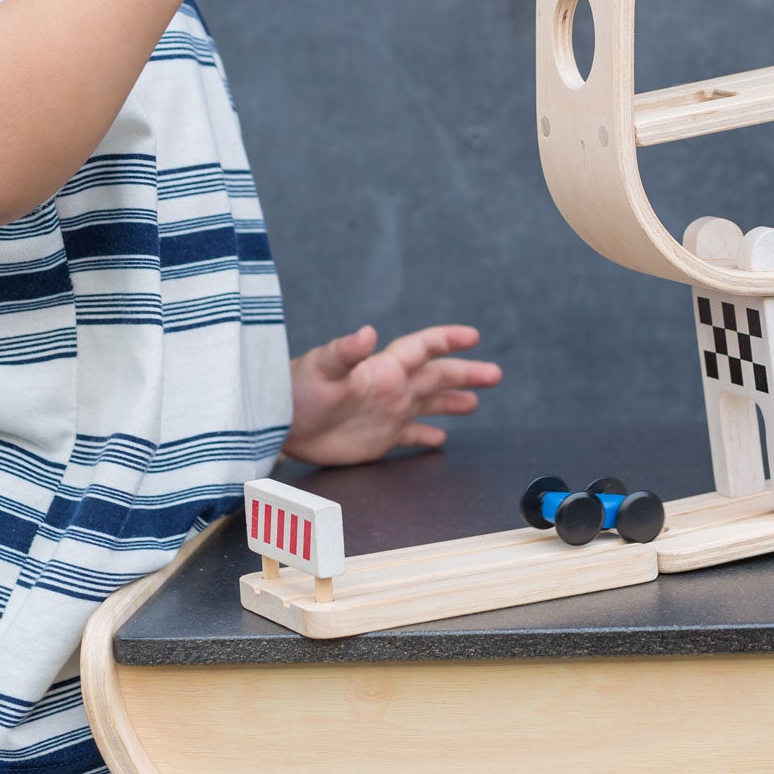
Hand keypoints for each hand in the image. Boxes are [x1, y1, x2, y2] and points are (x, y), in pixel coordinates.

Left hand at [281, 323, 501, 465]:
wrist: (278, 424)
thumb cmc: (297, 391)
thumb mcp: (322, 368)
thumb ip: (346, 350)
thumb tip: (367, 331)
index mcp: (384, 368)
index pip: (424, 347)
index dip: (448, 339)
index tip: (472, 336)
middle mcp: (391, 387)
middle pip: (436, 376)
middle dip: (465, 373)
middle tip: (495, 374)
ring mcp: (386, 412)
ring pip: (428, 403)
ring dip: (452, 401)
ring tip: (475, 402)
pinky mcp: (376, 438)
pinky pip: (408, 436)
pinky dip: (425, 438)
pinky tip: (440, 441)